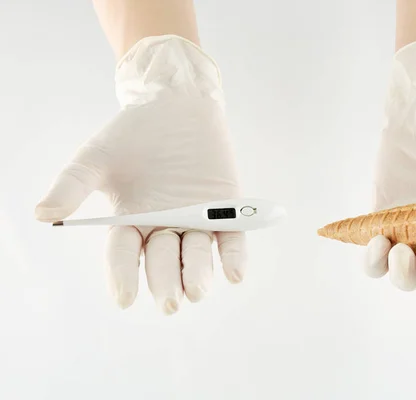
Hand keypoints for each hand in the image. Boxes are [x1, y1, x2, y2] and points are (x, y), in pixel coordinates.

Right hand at [35, 36, 245, 314]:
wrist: (174, 106)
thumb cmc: (131, 134)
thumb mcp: (95, 159)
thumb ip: (72, 186)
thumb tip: (42, 214)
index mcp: (131, 223)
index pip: (124, 256)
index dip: (123, 277)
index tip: (125, 299)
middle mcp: (164, 228)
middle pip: (163, 261)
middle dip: (166, 282)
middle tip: (169, 302)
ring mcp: (196, 220)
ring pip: (197, 254)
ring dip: (198, 274)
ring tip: (197, 291)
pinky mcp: (224, 210)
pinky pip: (231, 238)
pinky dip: (234, 256)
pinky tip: (234, 273)